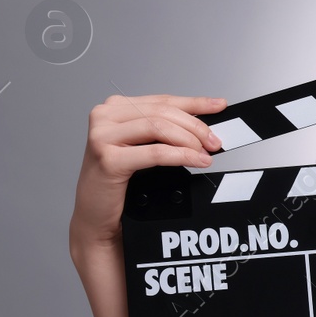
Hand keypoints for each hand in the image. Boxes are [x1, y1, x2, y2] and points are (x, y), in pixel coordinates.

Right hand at [70, 93, 226, 252]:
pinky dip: (180, 155)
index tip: (218, 105)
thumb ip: (165, 132)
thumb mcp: (143, 148)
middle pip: (163, 112)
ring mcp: (102, 136)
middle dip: (196, 126)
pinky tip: (195, 160)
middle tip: (214, 142)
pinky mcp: (107, 158)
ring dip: (189, 141)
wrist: (98, 216)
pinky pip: (155, 152)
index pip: (162, 100)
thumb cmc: (119, 183)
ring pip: (159, 127)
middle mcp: (105, 117)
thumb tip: (202, 126)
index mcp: (114, 109)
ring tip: (205, 154)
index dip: (195, 103)